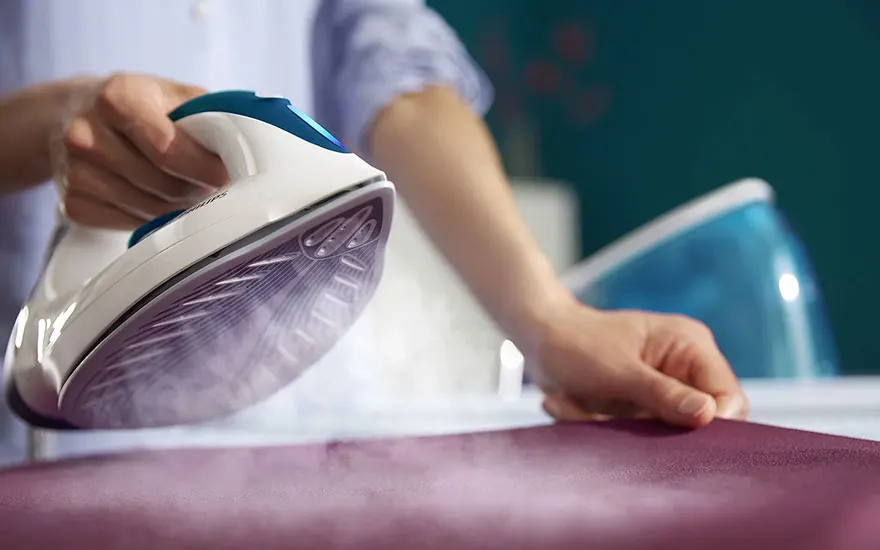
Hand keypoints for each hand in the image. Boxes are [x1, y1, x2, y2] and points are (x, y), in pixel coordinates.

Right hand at [54, 73, 227, 228]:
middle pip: (162, 184)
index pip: (168, 147)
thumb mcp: (177, 96)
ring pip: (148, 209)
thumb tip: (252, 148)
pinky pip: (126, 224)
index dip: (203, 168)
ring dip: (175, 207)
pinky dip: (148, 218)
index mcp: (117, 96)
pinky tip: (153, 200)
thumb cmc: (143, 107)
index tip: (225, 176)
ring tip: (184, 191)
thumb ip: (213, 117)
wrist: (77, 115)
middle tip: (209, 186)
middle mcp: (86, 132)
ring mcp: (74, 170)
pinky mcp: (72, 203)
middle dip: (195, 190)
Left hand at [528, 299, 748, 427]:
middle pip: (699, 421)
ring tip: (576, 402)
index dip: (713, 424)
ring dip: (614, 428)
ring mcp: (663, 390)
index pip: (728, 396)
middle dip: (652, 430)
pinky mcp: (641, 407)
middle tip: (614, 420)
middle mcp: (684, 367)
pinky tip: (566, 401)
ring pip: (661, 435)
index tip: (678, 439)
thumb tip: (709, 415)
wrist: (539, 339)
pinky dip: (597, 425)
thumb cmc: (577, 343)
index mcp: (690, 345)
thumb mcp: (618, 370)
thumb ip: (663, 394)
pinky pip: (635, 435)